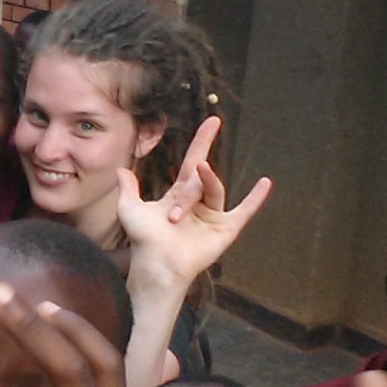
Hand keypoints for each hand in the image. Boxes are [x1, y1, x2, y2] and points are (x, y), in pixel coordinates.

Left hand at [118, 116, 271, 288]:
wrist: (157, 264)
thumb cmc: (143, 241)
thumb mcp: (130, 208)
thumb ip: (128, 188)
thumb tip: (120, 169)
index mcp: (179, 196)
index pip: (193, 161)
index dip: (202, 141)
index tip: (213, 121)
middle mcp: (198, 204)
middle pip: (200, 181)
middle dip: (186, 195)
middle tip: (173, 217)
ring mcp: (213, 216)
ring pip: (215, 191)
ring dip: (205, 190)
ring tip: (190, 197)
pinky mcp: (225, 230)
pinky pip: (244, 211)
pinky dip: (256, 199)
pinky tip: (265, 183)